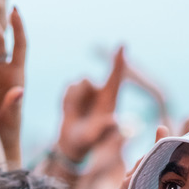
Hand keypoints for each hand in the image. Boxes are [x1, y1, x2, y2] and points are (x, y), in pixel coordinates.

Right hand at [55, 47, 124, 163]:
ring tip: (74, 115)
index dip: (119, 62)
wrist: (73, 143)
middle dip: (80, 92)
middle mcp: (100, 93)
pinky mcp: (76, 93)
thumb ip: (104, 128)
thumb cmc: (88, 141)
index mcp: (111, 101)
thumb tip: (114, 121)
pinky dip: (66, 100)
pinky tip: (69, 111)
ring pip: (78, 84)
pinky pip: (69, 87)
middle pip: (88, 81)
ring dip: (73, 99)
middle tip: (79, 108)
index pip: (115, 78)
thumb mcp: (95, 136)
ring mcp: (88, 92)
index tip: (122, 44)